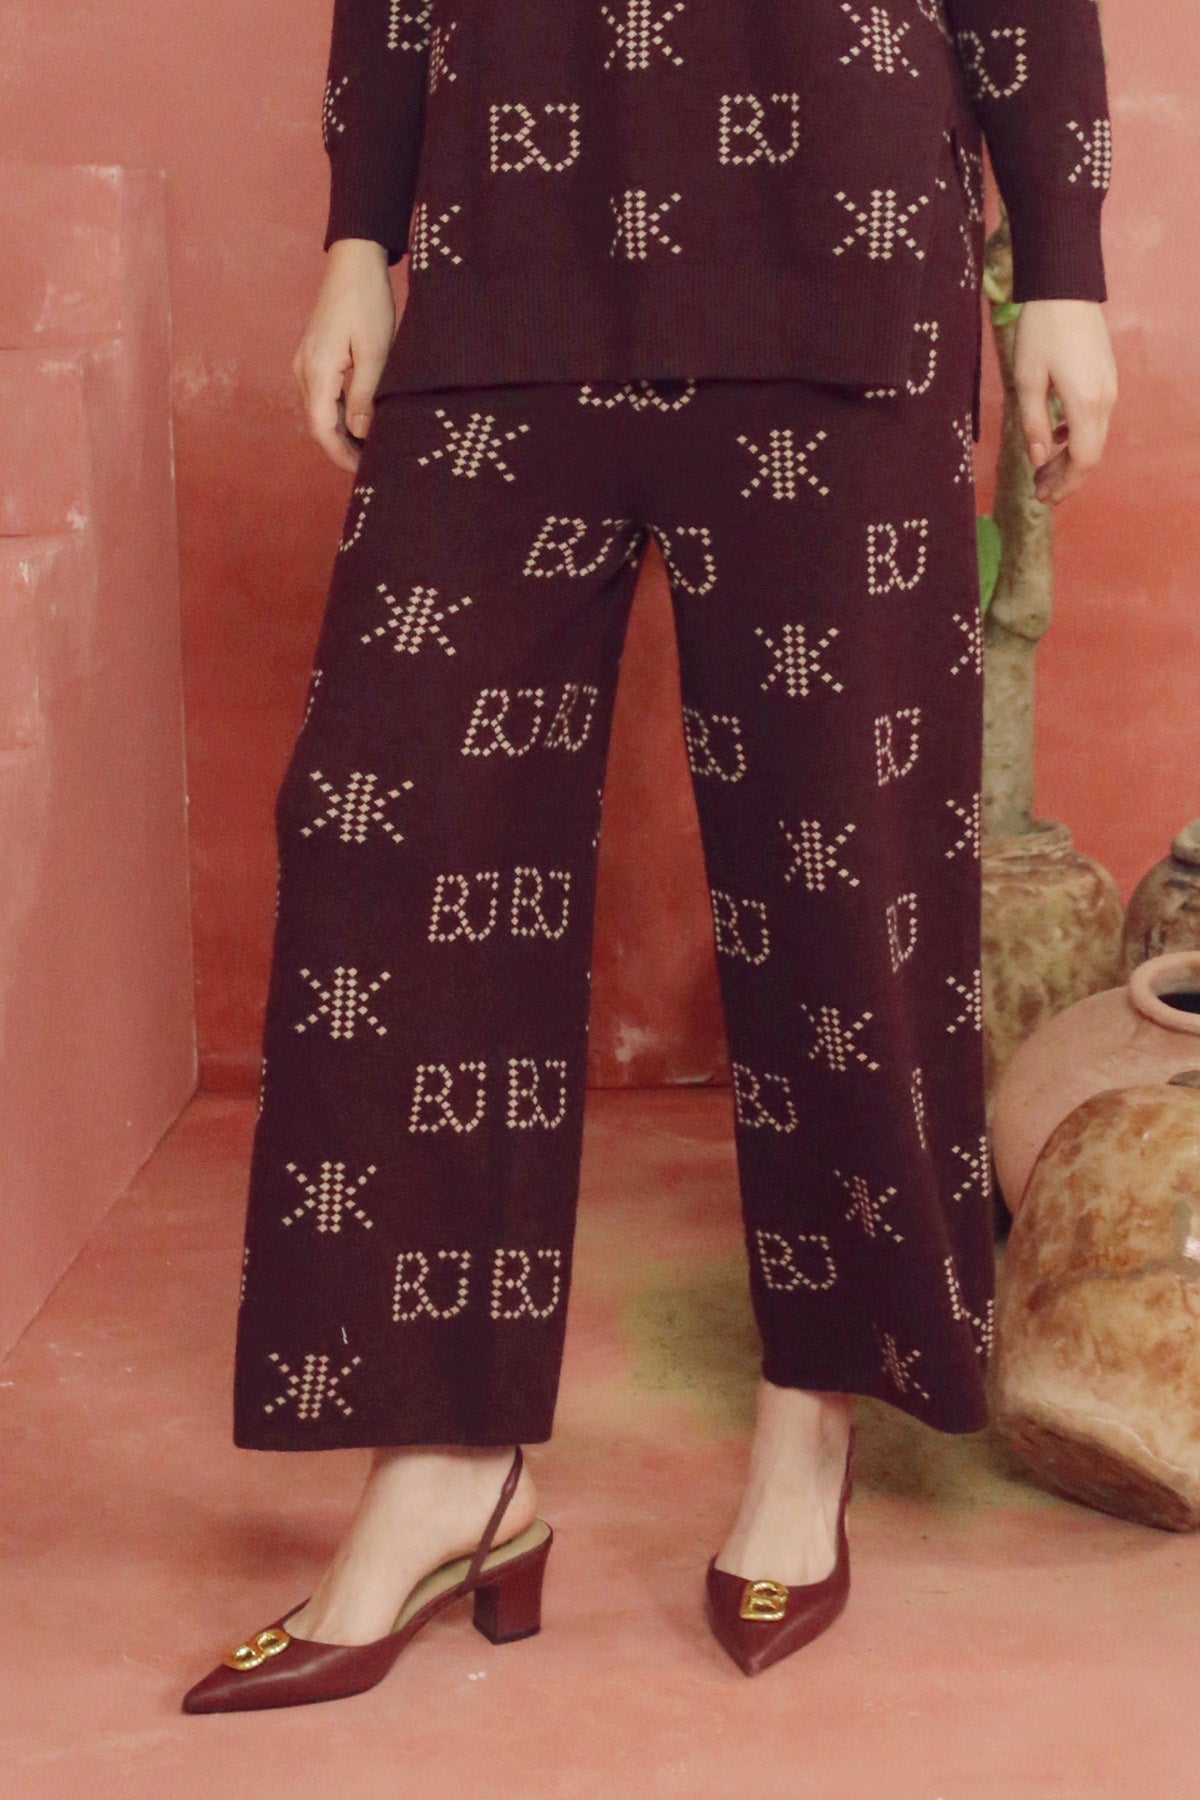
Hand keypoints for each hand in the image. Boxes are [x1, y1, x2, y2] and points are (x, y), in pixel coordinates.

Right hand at [293, 239, 396, 472]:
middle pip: (318, 423)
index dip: (341, 455)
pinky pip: (323, 395)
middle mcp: (304, 370)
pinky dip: (339, 413)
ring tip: (370, 448)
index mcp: (317, 370)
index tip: (363, 472)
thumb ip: (365, 395)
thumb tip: (360, 433)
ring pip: (320, 411)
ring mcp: (306, 363)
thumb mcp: (375, 352)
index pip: (322, 428)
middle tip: (372, 465)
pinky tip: (361, 421)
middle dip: (342, 448)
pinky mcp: (314, 357)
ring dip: (341, 432)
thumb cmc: (367, 302)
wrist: (353, 262)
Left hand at [1012, 298, 1116, 505]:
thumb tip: (1039, 460)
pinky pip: (1095, 420)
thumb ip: (1034, 423)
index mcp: (1085, 404)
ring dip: (1070, 459)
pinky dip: (1076, 437)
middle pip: (1091, 455)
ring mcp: (1109, 389)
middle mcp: (1104, 401)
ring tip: (1043, 470)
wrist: (1067, 290)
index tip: (1043, 498)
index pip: (1082, 461)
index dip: (1064, 484)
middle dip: (1066, 479)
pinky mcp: (1106, 380)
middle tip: (1040, 492)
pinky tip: (1055, 438)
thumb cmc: (1042, 333)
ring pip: (1094, 439)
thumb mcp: (1028, 380)